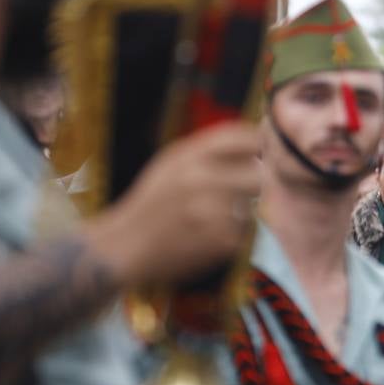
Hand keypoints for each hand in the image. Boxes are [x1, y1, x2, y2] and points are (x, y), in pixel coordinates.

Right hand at [86, 122, 261, 286]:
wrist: (125, 245)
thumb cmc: (153, 201)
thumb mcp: (171, 163)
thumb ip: (210, 150)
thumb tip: (257, 138)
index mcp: (189, 156)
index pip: (244, 138)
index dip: (257, 146)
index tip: (258, 153)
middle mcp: (202, 180)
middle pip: (259, 175)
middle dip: (254, 183)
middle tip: (240, 191)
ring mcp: (212, 212)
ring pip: (252, 207)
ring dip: (239, 211)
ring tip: (209, 217)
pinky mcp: (221, 241)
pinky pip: (243, 232)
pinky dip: (230, 234)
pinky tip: (204, 235)